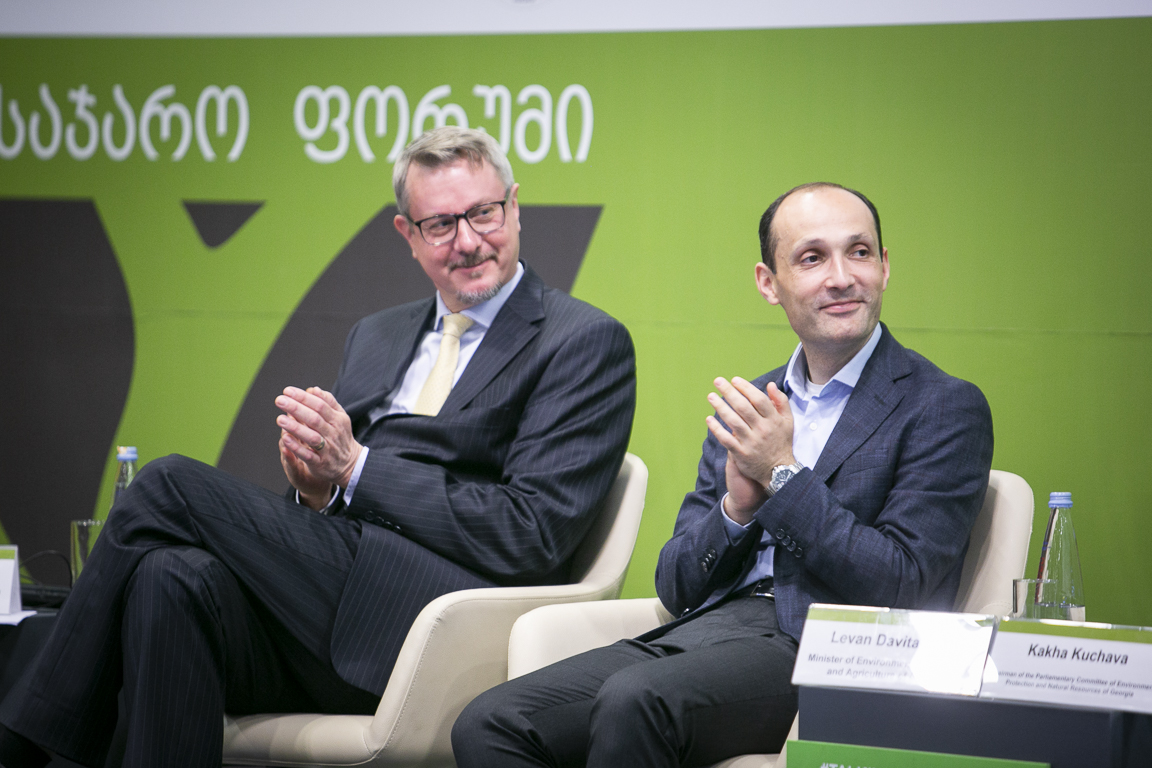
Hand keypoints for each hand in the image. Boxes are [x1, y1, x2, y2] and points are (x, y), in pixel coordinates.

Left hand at [276, 387, 361, 508]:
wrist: (350, 464)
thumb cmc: (340, 437)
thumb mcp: (340, 417)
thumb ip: (328, 402)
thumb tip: (312, 389)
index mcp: (338, 420)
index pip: (320, 405)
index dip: (303, 397)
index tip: (287, 391)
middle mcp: (333, 433)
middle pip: (315, 418)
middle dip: (296, 408)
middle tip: (280, 400)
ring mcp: (328, 449)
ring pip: (311, 437)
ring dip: (295, 427)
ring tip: (280, 419)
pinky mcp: (321, 463)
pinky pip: (308, 455)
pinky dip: (296, 447)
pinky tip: (285, 439)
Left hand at [706, 377, 795, 521]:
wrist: (779, 471)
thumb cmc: (782, 442)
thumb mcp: (788, 421)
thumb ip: (781, 401)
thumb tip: (769, 384)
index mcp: (774, 420)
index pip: (759, 399)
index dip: (746, 388)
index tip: (735, 380)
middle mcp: (763, 430)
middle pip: (744, 407)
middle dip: (729, 392)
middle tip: (718, 381)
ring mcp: (751, 442)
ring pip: (733, 421)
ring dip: (720, 407)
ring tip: (711, 396)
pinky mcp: (741, 454)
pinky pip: (726, 439)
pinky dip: (717, 429)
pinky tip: (709, 419)